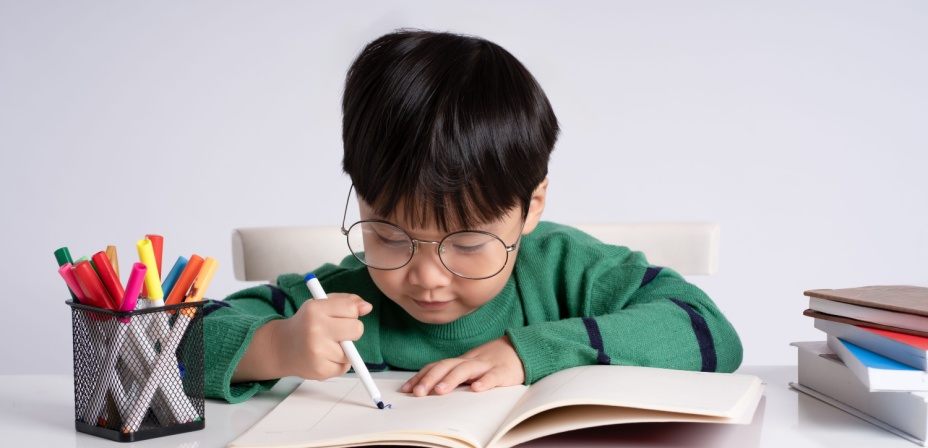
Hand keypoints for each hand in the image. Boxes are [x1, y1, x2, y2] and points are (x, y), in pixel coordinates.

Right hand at [253, 293, 371, 381]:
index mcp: (315, 309)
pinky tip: (324, 358)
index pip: (352, 309)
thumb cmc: (306, 324)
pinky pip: (344, 367)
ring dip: (344, 351)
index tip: (342, 316)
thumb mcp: (321, 305)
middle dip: (352, 331)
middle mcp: (315, 329)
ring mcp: (317, 351)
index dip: (351, 313)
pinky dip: (338, 364)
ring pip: (352, 352)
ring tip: (326, 346)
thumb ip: (346, 301)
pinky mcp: (320, 370)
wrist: (281, 348)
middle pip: (357, 329)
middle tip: (338, 333)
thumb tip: (367, 307)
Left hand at [400, 336, 524, 395]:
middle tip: (418, 393)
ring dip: (451, 379)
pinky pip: (493, 376)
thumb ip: (453, 376)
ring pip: (466, 369)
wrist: (521, 350)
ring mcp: (486, 365)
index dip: (421, 376)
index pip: (437, 366)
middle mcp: (470, 361)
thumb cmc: (492, 362)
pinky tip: (477, 389)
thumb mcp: (470, 367)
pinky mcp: (503, 372)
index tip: (406, 389)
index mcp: (461, 362)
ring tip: (440, 391)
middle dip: (430, 379)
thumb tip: (428, 389)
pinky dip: (485, 381)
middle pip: (447, 366)